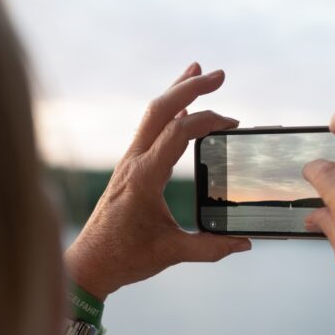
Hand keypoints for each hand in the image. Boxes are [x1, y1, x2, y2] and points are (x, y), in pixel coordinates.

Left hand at [64, 63, 251, 300]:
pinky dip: (168, 114)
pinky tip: (180, 107)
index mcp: (144, 178)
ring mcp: (129, 163)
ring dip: (176, 92)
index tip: (231, 125)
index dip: (206, 120)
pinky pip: (149, 131)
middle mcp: (133, 162)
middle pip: (160, 109)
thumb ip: (210, 248)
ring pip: (152, 115)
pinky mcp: (129, 168)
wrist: (89, 263)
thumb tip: (244, 243)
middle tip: (219, 75)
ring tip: (197, 71)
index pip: (177, 133)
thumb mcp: (172, 253)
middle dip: (190, 87)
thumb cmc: (125, 258)